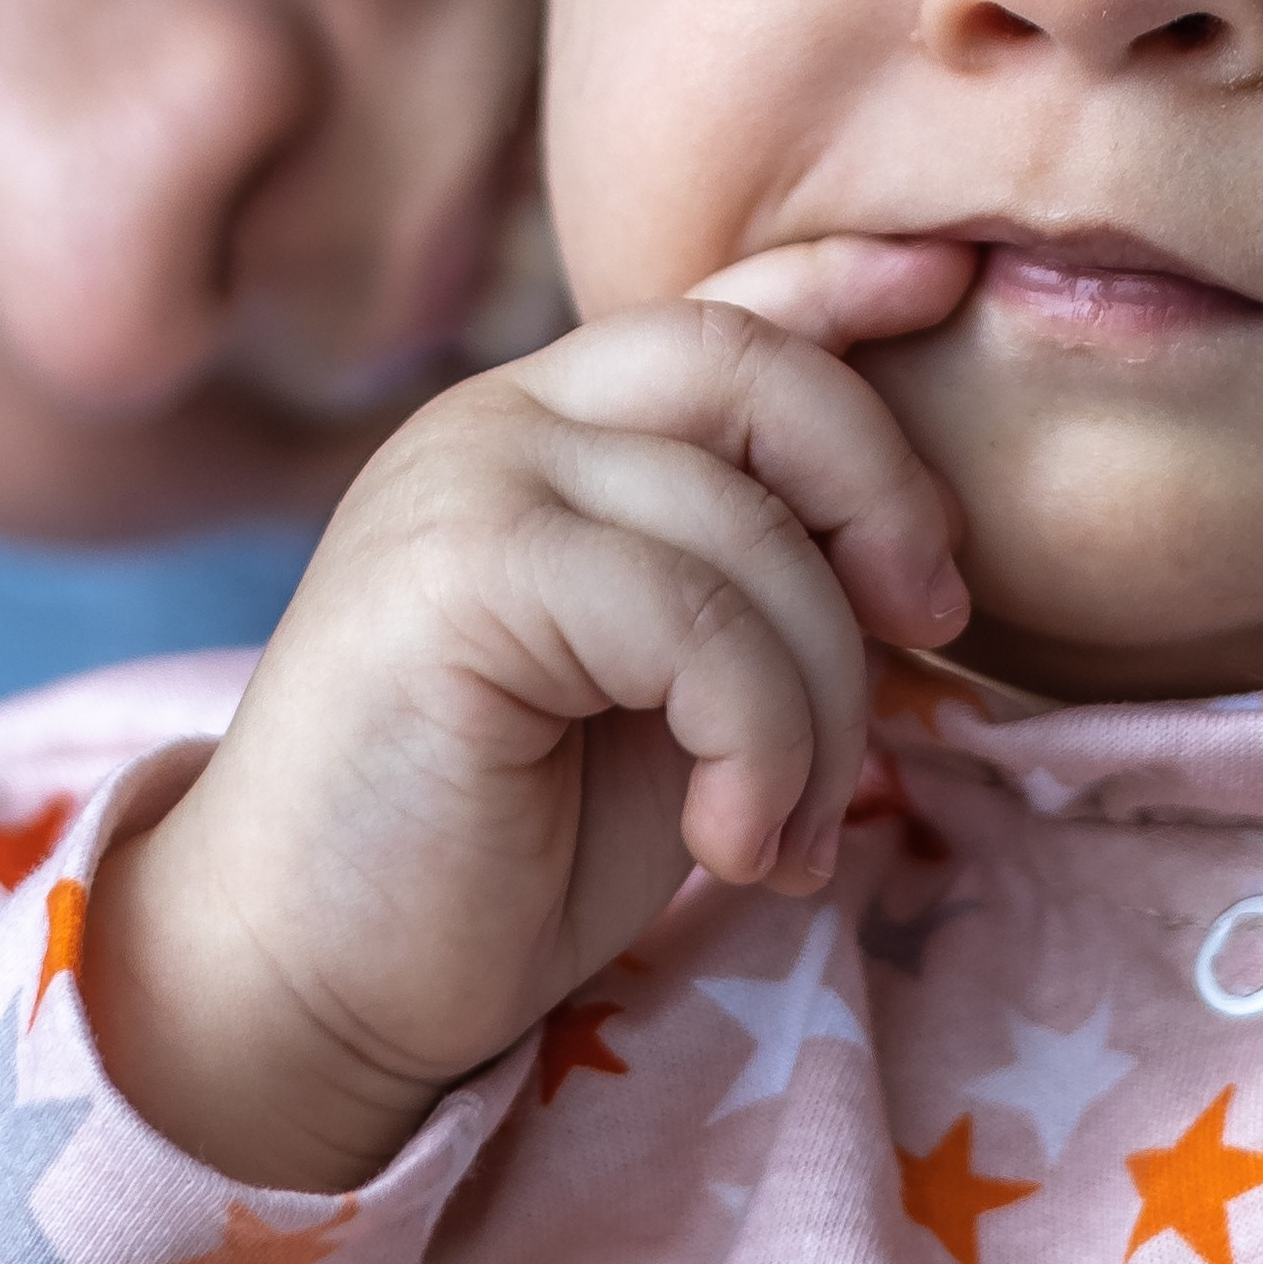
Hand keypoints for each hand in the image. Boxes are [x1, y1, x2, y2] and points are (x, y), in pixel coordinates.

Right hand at [83, 237, 973, 1190]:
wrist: (311, 982)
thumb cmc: (508, 840)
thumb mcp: (673, 684)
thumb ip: (755, 577)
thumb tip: (919, 542)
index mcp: (550, 424)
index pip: (718, 306)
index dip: (844, 282)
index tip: (951, 286)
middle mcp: (500, 417)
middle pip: (751, 367)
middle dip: (883, 489)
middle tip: (932, 630)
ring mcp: (468, 479)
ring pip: (745, 524)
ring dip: (822, 699)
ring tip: (788, 829)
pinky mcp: (455, 573)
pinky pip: (692, 621)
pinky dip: (760, 742)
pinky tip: (734, 842)